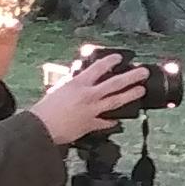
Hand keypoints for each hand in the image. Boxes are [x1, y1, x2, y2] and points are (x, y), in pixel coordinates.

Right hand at [30, 52, 148, 144]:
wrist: (41, 128)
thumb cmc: (44, 109)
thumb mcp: (57, 89)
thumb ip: (70, 82)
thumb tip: (77, 76)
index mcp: (78, 83)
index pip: (98, 68)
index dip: (111, 61)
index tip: (119, 57)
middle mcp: (88, 95)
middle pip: (115, 84)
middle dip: (131, 77)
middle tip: (143, 72)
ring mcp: (92, 111)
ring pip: (116, 101)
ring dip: (130, 95)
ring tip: (141, 91)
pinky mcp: (91, 125)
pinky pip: (106, 122)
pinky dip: (113, 121)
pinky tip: (120, 120)